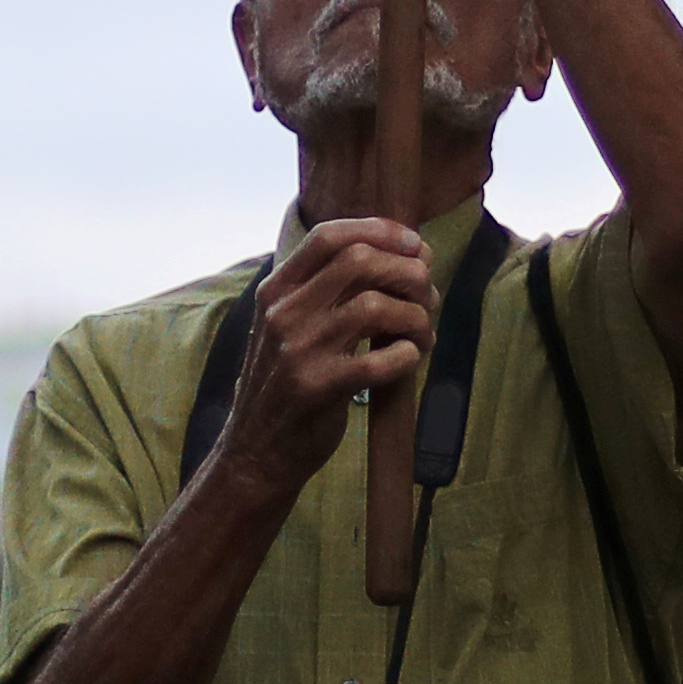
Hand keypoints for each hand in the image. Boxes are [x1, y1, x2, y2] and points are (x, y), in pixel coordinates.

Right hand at [218, 213, 433, 483]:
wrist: (255, 452)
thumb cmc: (287, 383)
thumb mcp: (289, 326)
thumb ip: (330, 290)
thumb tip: (407, 254)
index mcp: (276, 291)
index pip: (329, 236)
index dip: (380, 231)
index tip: (414, 244)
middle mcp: (283, 313)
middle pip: (360, 261)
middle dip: (408, 271)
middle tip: (427, 294)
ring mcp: (298, 350)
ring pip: (376, 306)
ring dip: (415, 316)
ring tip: (422, 333)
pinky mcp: (316, 388)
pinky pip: (381, 361)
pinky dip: (408, 355)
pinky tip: (408, 359)